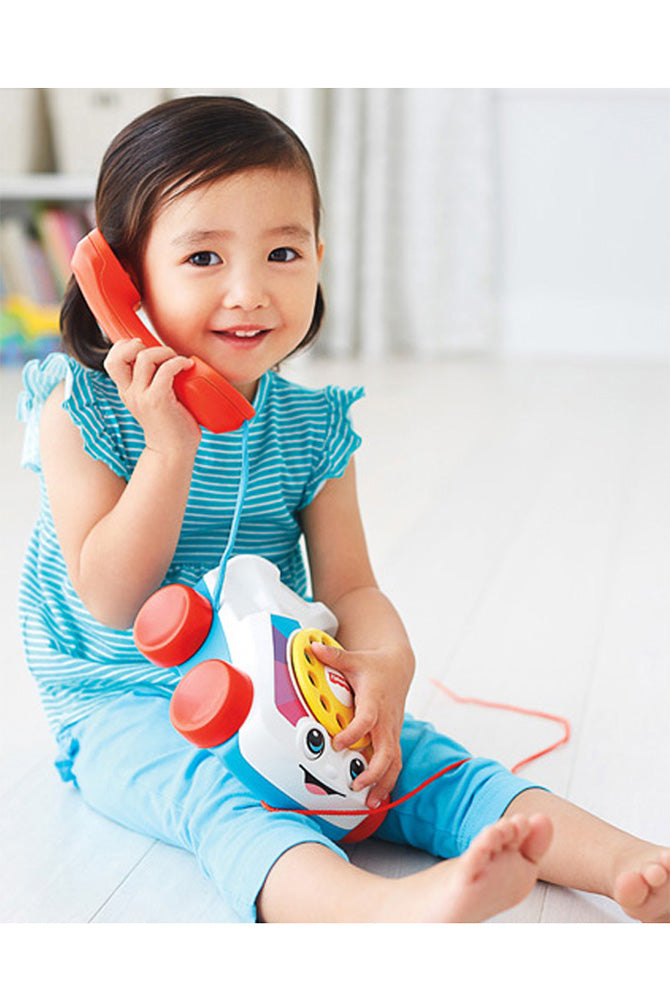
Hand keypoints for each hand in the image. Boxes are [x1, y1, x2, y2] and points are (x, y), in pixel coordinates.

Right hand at [104, 339, 201, 455]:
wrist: (172, 452)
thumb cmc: (170, 425)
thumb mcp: (152, 400)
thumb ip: (151, 382)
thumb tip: (166, 359)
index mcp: (126, 391)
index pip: (111, 360)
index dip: (125, 347)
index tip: (145, 348)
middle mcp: (130, 393)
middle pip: (118, 356)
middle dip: (139, 345)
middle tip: (160, 352)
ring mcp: (142, 397)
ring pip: (145, 358)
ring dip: (165, 352)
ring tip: (177, 360)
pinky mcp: (158, 401)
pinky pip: (166, 370)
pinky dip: (179, 362)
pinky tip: (187, 366)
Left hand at [309, 641, 412, 808]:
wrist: (398, 667)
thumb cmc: (375, 667)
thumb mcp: (354, 659)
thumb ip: (333, 656)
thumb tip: (312, 648)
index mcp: (375, 701)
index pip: (367, 720)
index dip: (354, 733)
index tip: (338, 743)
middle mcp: (386, 720)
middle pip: (387, 750)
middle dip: (374, 770)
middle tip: (356, 783)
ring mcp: (391, 731)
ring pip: (394, 762)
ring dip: (383, 783)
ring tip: (369, 802)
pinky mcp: (392, 738)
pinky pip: (394, 763)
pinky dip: (387, 781)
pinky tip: (377, 796)